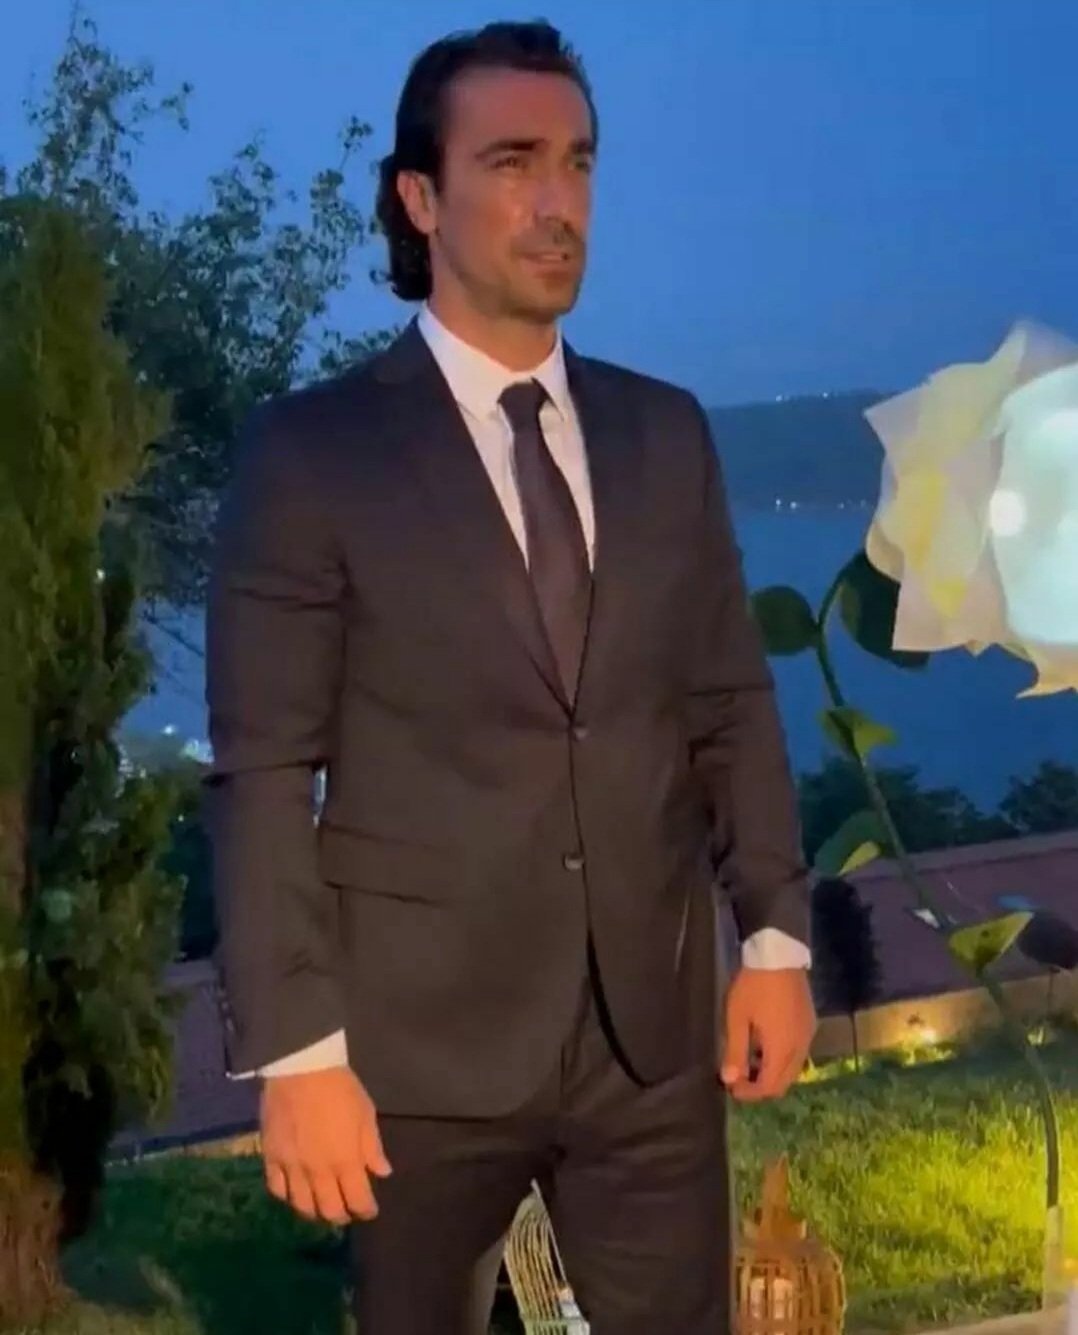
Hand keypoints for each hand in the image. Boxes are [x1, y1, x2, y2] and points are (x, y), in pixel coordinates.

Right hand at [260, 1065, 391, 1223]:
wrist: (300, 1068)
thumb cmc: (340, 1088)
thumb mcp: (366, 1114)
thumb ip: (372, 1147)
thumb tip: (382, 1172)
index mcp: (346, 1161)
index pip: (358, 1200)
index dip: (366, 1210)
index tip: (369, 1210)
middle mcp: (318, 1172)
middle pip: (329, 1210)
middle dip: (341, 1216)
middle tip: (346, 1211)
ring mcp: (292, 1167)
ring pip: (302, 1206)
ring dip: (315, 1211)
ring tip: (321, 1206)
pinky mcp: (271, 1158)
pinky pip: (277, 1189)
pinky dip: (287, 1196)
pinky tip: (295, 1191)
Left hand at [720, 967, 815, 1101]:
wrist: (779, 953)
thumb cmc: (754, 986)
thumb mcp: (737, 1018)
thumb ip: (735, 1051)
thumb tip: (730, 1080)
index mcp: (783, 1049)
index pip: (769, 1086)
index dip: (750, 1093)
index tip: (731, 1089)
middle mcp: (801, 1047)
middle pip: (784, 1082)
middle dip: (762, 1087)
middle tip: (739, 1080)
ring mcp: (808, 1034)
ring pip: (794, 1068)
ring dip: (773, 1073)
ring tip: (750, 1063)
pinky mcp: (810, 1023)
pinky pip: (799, 1052)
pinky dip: (783, 1059)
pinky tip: (766, 1046)